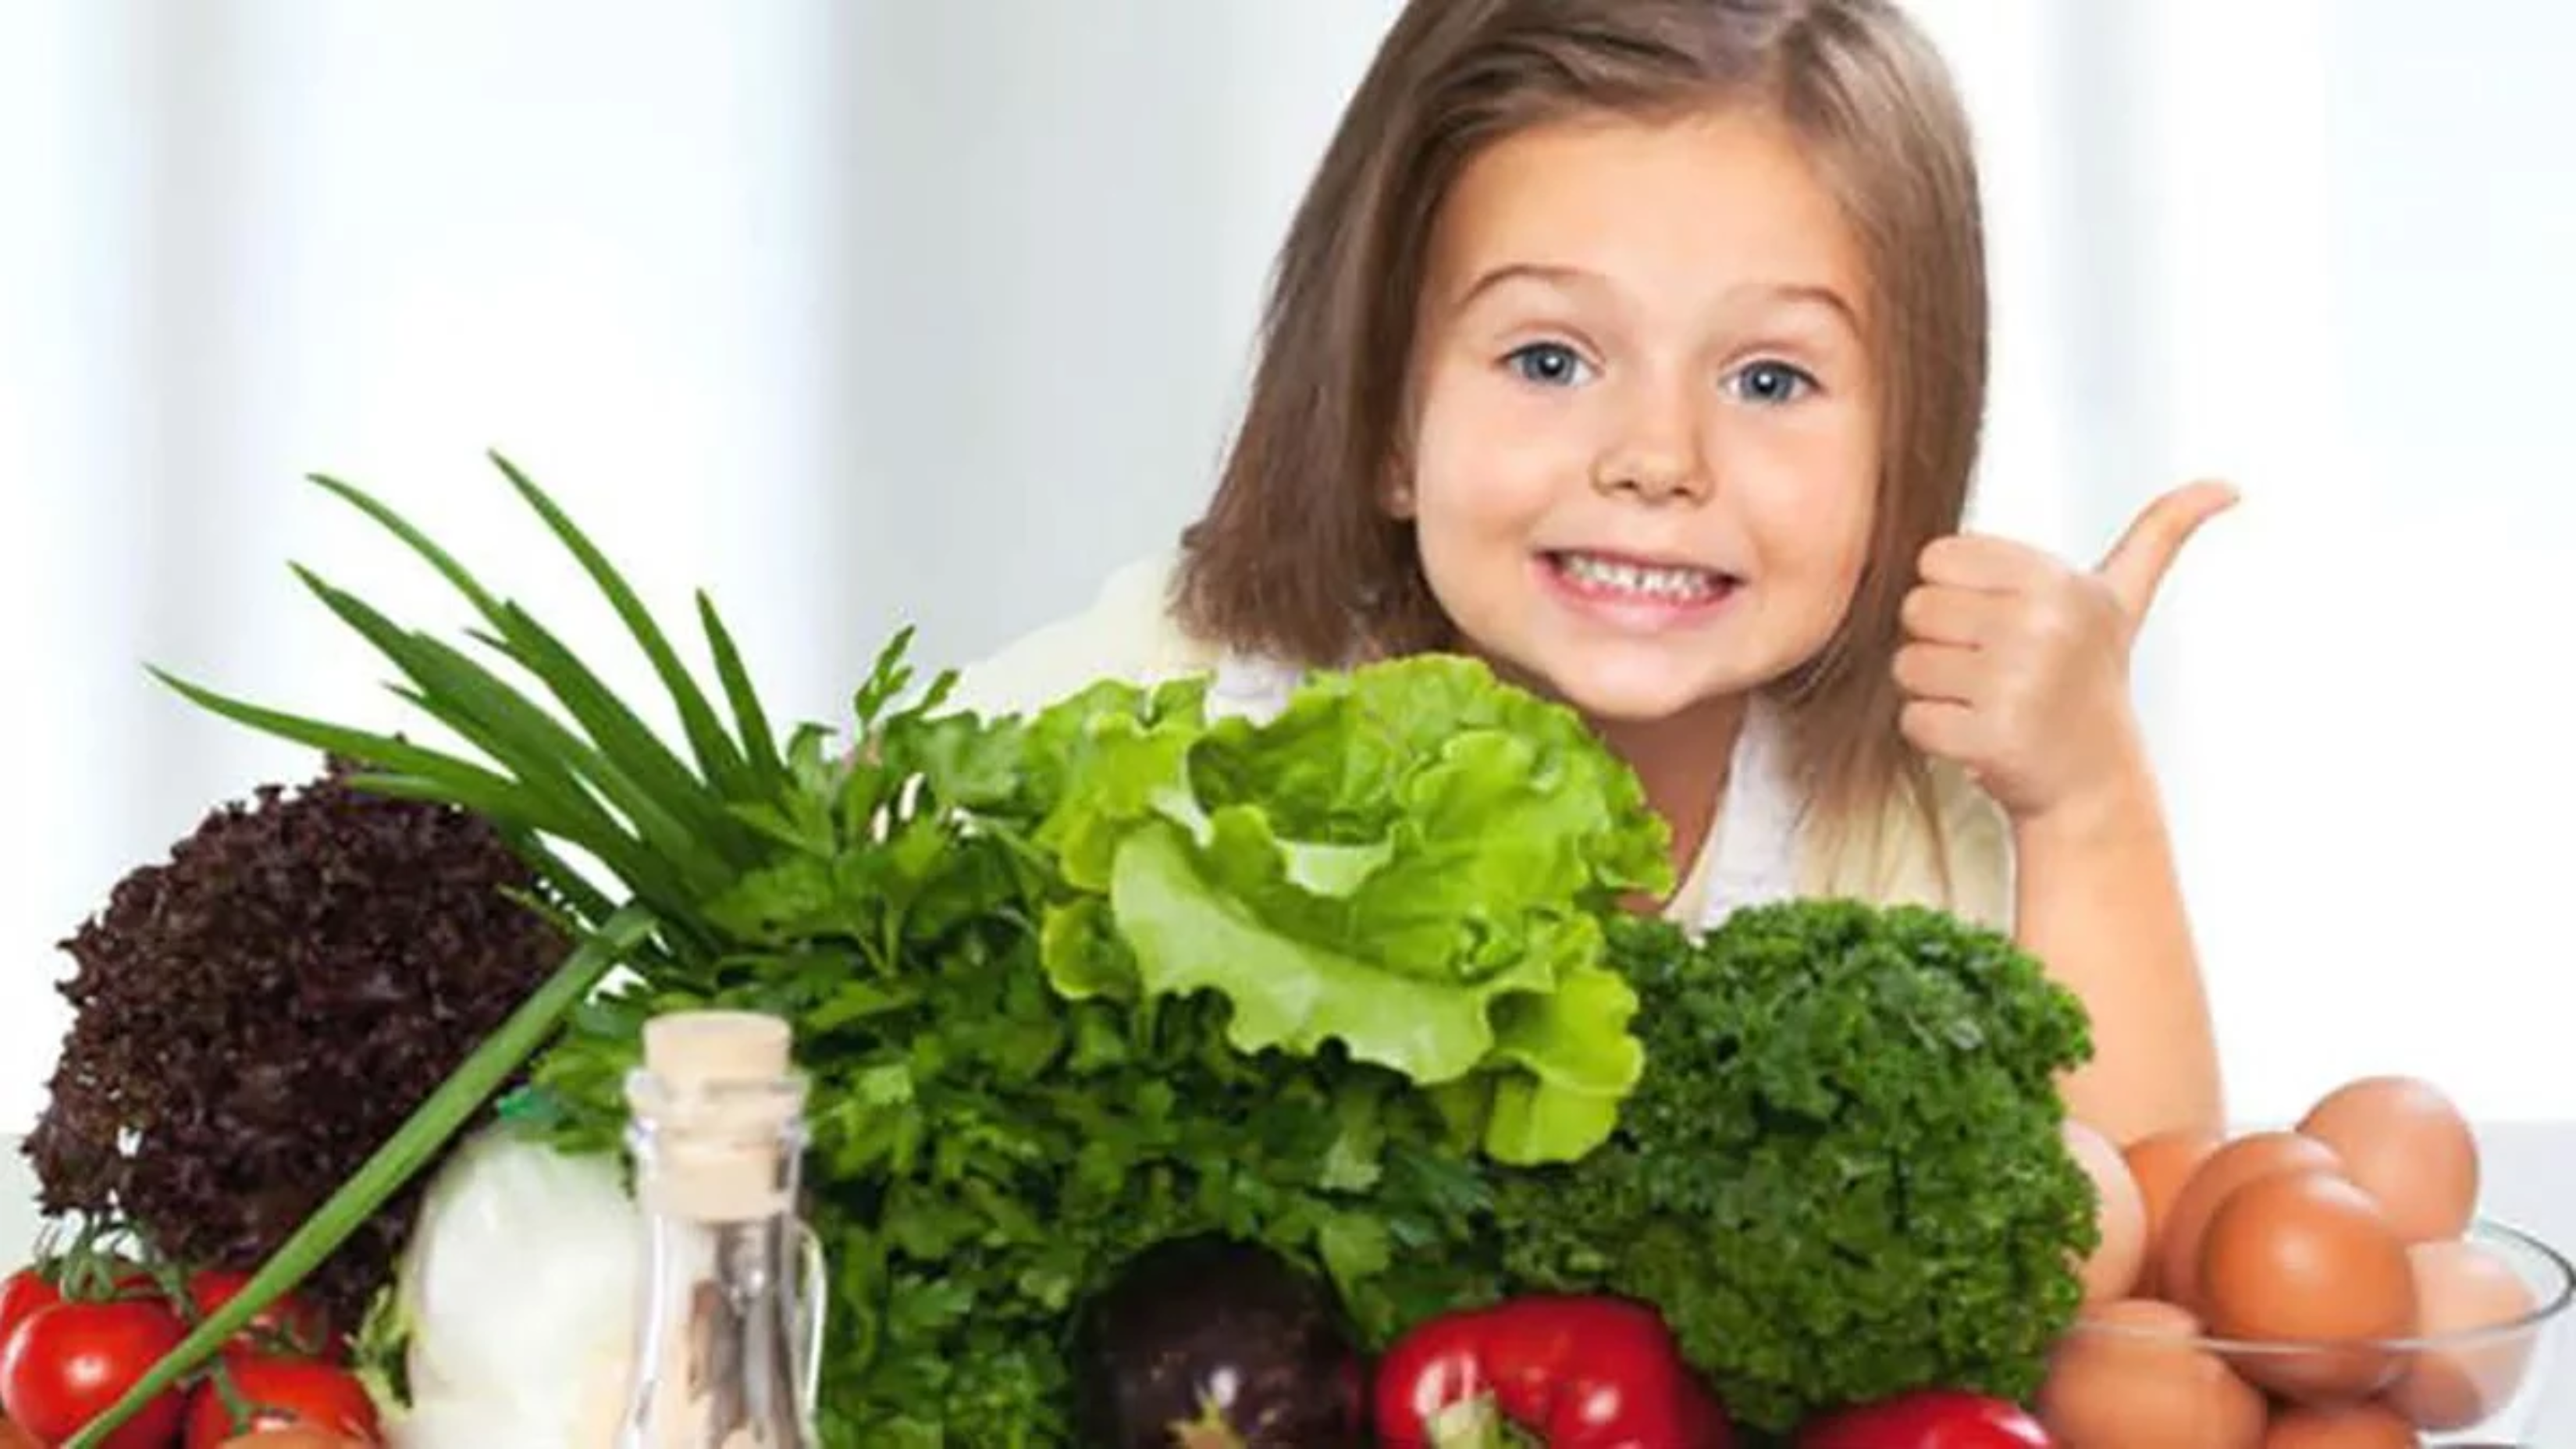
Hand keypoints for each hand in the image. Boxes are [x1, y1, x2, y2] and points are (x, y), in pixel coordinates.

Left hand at [1893, 480, 2237, 824]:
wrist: (2094, 782)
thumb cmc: (2089, 679)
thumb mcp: (2122, 600)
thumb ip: (2160, 533)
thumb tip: (2229, 485)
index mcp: (2058, 583)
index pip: (1937, 559)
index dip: (1956, 593)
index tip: (2001, 623)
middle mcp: (2042, 626)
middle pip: (1916, 610)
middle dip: (1942, 643)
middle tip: (1992, 670)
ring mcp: (2016, 684)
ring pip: (1908, 665)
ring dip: (1935, 691)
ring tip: (1987, 702)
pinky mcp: (1990, 739)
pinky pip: (1912, 719)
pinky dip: (1933, 734)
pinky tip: (1979, 736)